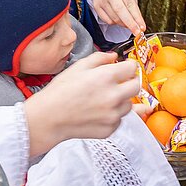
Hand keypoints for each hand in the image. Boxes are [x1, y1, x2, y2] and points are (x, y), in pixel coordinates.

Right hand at [23, 52, 139, 156]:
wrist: (49, 117)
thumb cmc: (60, 91)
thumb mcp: (79, 66)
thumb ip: (100, 58)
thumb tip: (114, 57)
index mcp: (107, 77)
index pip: (132, 68)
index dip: (129, 65)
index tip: (126, 67)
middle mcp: (113, 96)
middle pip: (136, 86)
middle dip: (130, 81)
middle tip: (121, 81)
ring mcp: (113, 115)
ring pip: (129, 104)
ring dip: (122, 99)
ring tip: (105, 98)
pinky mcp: (110, 129)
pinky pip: (120, 119)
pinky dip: (114, 114)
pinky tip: (100, 111)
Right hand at [91, 0, 145, 34]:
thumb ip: (133, 4)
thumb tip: (138, 21)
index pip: (129, 4)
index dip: (136, 17)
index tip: (142, 27)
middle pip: (120, 11)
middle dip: (130, 24)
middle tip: (138, 32)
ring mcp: (101, 0)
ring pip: (114, 18)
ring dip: (124, 24)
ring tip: (130, 23)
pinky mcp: (96, 6)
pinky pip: (107, 20)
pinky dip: (115, 22)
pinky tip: (119, 19)